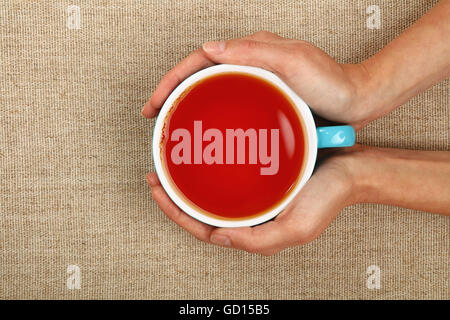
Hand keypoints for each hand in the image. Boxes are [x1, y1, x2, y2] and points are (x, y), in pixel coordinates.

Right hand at [142, 31, 370, 128]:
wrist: (357, 100)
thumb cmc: (332, 82)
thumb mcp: (294, 61)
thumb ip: (254, 52)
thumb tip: (210, 48)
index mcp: (253, 50)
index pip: (201, 59)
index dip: (173, 80)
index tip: (155, 103)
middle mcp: (251, 62)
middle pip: (201, 73)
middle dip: (172, 91)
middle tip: (155, 115)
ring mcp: (257, 80)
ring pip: (212, 87)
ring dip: (188, 102)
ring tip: (172, 123)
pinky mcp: (264, 97)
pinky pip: (228, 101)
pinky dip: (210, 111)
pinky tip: (206, 129)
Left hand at [146, 150, 358, 255]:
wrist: (351, 171)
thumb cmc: (327, 199)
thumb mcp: (294, 229)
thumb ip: (256, 240)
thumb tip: (219, 237)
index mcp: (253, 232)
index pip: (203, 229)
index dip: (175, 213)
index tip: (157, 191)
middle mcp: (249, 217)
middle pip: (202, 213)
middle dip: (174, 198)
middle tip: (155, 176)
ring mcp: (254, 199)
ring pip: (212, 196)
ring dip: (189, 184)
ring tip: (170, 167)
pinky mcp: (261, 180)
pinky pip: (229, 179)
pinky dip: (211, 172)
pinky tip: (203, 158)